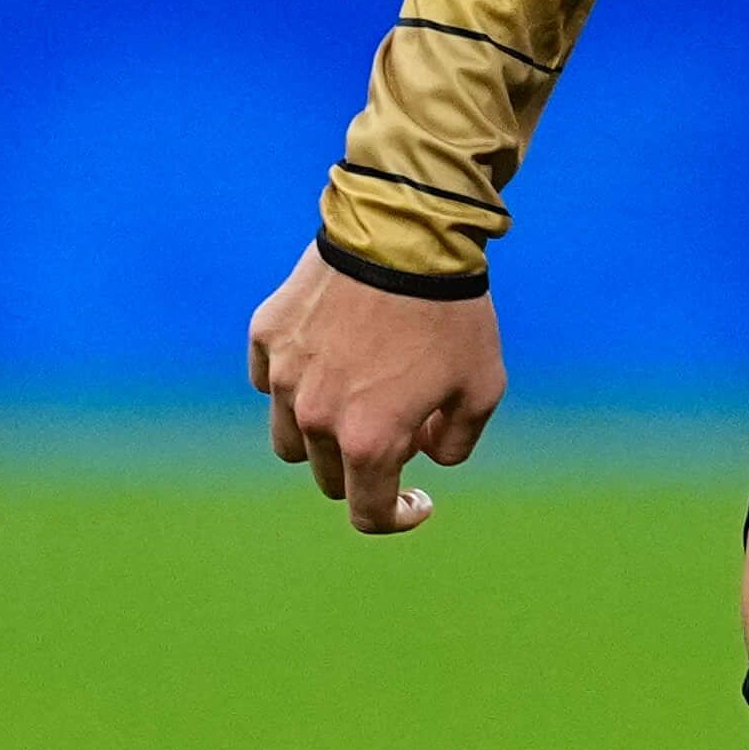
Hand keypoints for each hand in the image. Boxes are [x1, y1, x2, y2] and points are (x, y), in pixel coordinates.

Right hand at [248, 247, 506, 534]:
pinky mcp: (267, 335)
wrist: (408, 233)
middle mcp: (315, 417)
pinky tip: (328, 357)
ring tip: (355, 398)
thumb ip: (455, 442)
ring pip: (289, 437)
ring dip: (320, 435)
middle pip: (328, 476)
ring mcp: (282, 376)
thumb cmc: (452, 314)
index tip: (416, 501)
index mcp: (368, 441)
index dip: (396, 517)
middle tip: (397, 429)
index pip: (368, 513)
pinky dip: (294, 383)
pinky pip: (268, 380)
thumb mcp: (481, 388)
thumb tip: (424, 457)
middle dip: (363, 468)